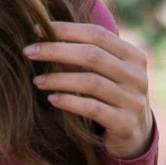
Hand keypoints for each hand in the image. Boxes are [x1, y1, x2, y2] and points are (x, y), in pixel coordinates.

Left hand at [23, 21, 153, 157]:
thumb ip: (85, 56)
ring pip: (91, 82)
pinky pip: (92, 108)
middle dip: (56, 51)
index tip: (38, 29)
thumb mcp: (105, 73)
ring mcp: (133, 100)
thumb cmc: (112, 97)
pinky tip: (52, 99)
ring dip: (58, 79)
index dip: (66, 30)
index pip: (97, 34)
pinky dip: (69, 102)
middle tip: (29, 52)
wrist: (135, 134)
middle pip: (92, 55)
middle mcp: (136, 76)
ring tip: (37, 80)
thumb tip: (45, 35)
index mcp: (133, 56)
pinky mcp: (124, 124)